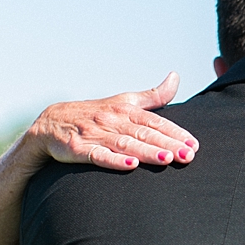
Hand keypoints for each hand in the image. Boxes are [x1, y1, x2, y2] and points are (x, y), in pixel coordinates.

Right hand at [24, 72, 199, 170]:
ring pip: (125, 144)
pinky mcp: (78, 148)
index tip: (194, 144)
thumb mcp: (124, 101)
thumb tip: (176, 77)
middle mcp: (112, 120)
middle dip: (168, 144)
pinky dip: (114, 161)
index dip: (175, 132)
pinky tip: (130, 167)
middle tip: (189, 155)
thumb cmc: (96, 114)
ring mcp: (95, 134)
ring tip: (167, 159)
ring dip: (146, 152)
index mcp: (126, 110)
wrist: (50, 123)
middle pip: (144, 134)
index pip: (156, 122)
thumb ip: (153, 95)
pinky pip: (98, 156)